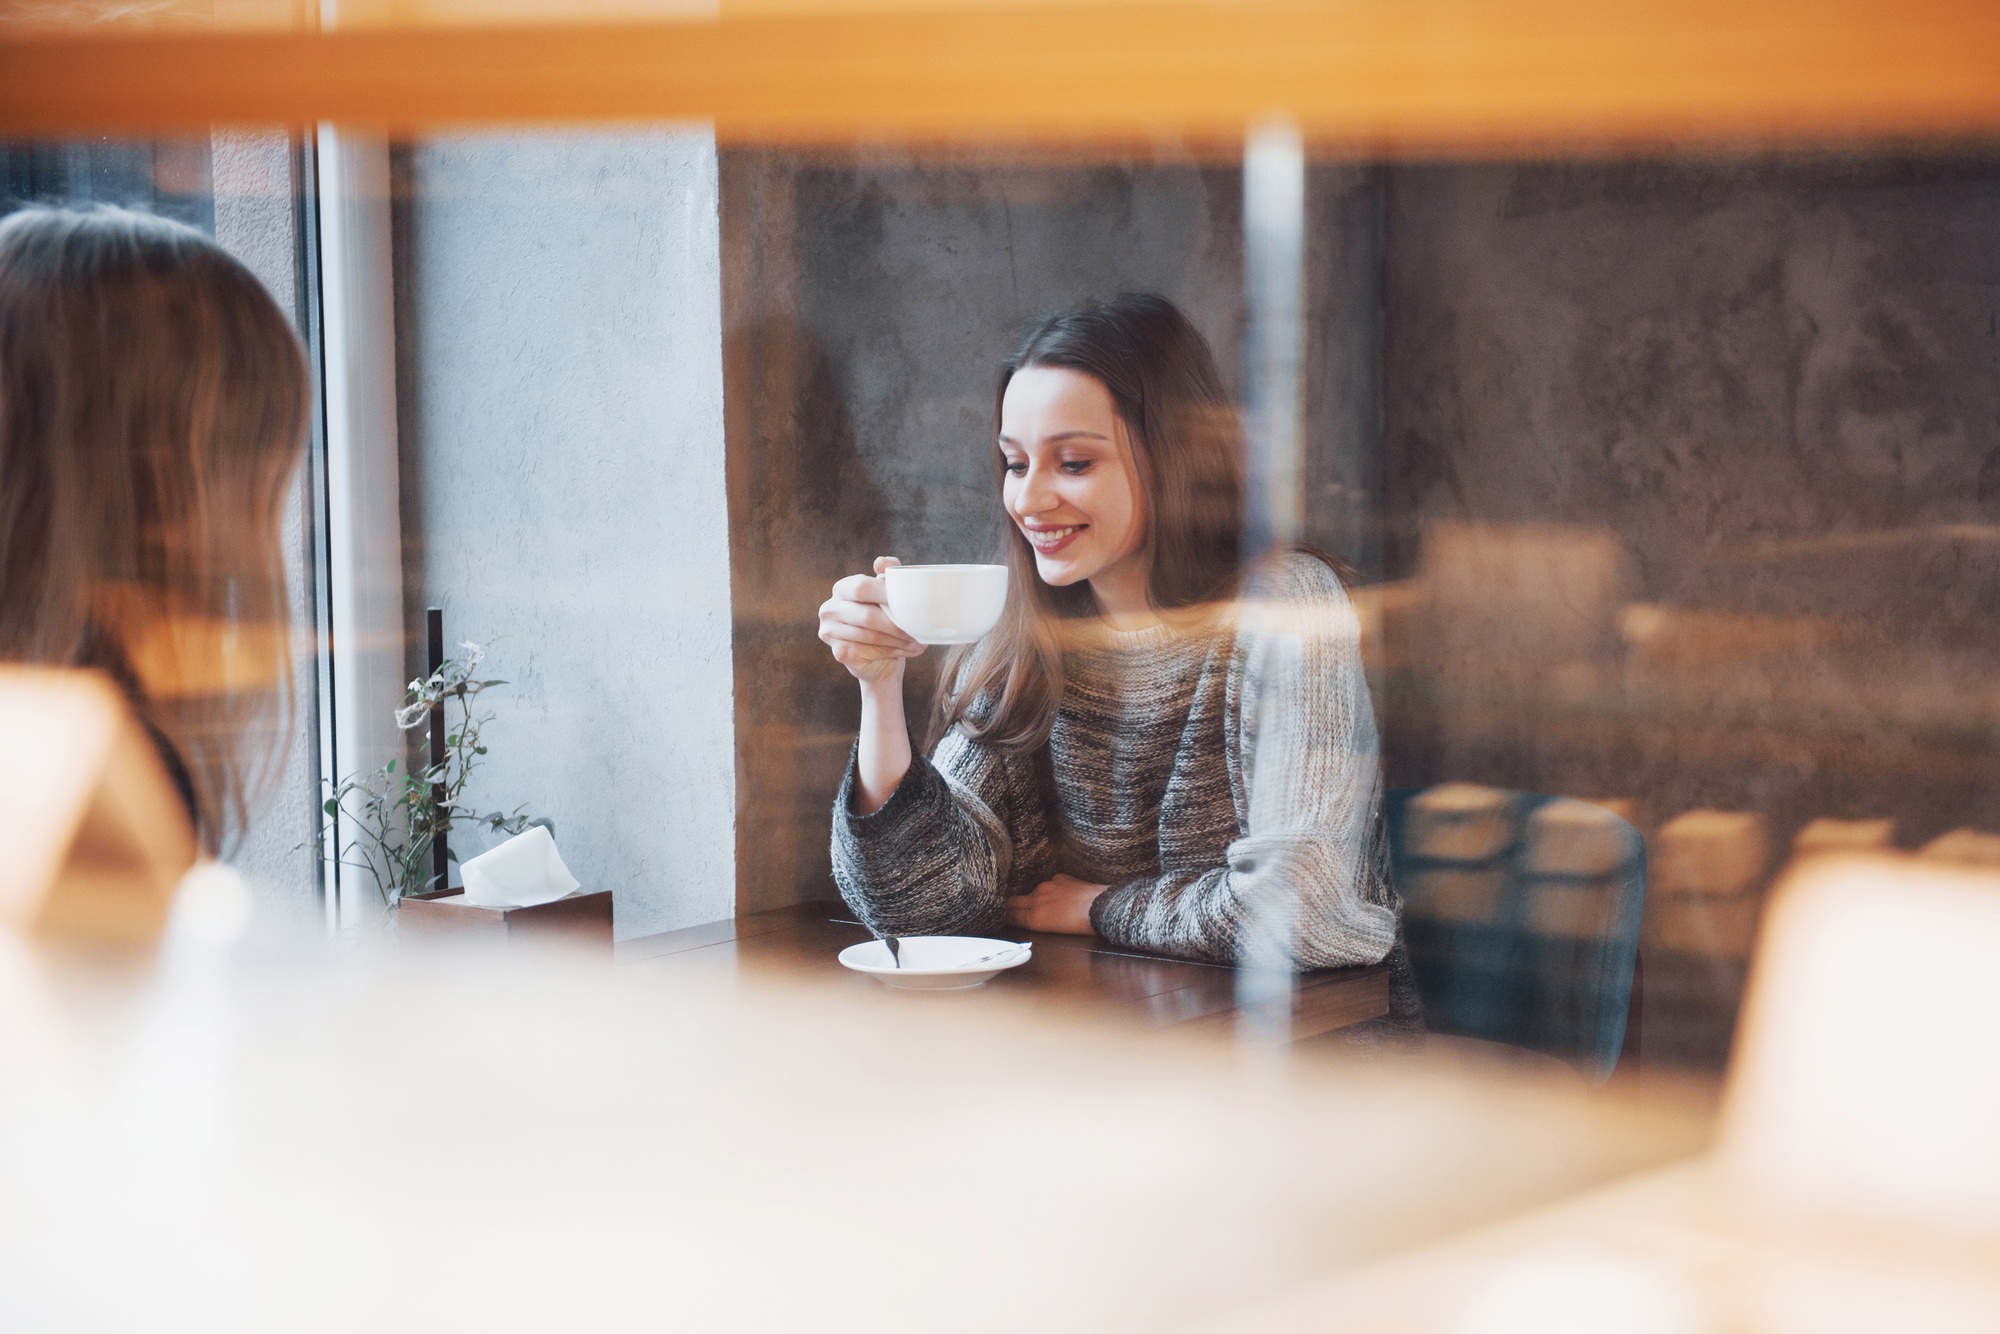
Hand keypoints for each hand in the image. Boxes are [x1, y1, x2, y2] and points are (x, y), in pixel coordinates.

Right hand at [819, 557, 924, 684]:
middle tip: (918, 629)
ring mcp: (831, 632)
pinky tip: (908, 650)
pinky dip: (894, 652)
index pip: (861, 587)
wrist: (877, 653)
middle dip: (896, 624)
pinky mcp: (840, 653)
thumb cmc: (884, 616)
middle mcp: (830, 608)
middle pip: (867, 616)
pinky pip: (870, 652)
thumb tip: (880, 562)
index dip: (887, 594)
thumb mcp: (889, 591)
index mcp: (842, 588)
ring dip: (899, 640)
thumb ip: (889, 571)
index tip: (910, 602)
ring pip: (871, 636)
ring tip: (918, 641)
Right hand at [1006, 874, 1109, 934]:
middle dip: (1009, 906)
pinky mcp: (1060, 878)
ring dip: (1031, 898)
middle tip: (1008, 911)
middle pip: (1013, 901)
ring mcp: (1048, 886)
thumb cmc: (1082, 927)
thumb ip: (1036, 924)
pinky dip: (1050, 890)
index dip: (1003, 917)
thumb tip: (1024, 920)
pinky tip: (1060, 896)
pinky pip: (1049, 884)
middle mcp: (1037, 899)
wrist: (1102, 906)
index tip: (1000, 918)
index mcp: (1035, 917)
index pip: (1010, 915)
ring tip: (1040, 906)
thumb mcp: (1055, 933)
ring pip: (1032, 892)